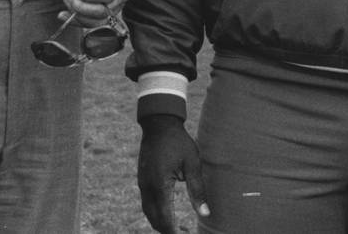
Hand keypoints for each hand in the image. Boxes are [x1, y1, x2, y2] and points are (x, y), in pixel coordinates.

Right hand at [138, 115, 207, 233]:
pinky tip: (165, 213)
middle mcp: (147, 188)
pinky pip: (146, 202)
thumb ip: (197, 190)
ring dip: (160, 222)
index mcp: (160, 185)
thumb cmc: (179, 142)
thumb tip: (205, 213)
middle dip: (167, 230)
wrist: (159, 124)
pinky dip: (155, 212)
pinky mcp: (142, 180)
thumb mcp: (192, 164)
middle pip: (154, 218)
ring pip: (148, 212)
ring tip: (175, 229)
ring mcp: (142, 184)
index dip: (174, 231)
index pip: (165, 218)